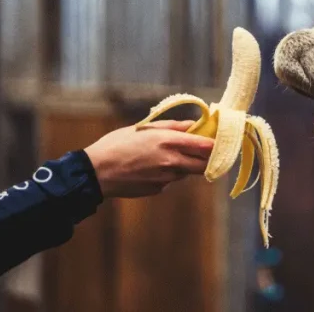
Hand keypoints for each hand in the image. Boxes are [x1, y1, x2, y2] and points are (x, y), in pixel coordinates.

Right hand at [84, 120, 214, 198]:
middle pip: (203, 165)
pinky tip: (150, 168)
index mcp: (169, 142)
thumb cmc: (118, 144)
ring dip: (184, 165)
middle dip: (206, 159)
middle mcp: (172, 162)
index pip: (206, 146)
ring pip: (186, 172)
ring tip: (163, 156)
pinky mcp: (158, 189)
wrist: (96, 172)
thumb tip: (194, 124)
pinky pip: (170, 180)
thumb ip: (173, 126)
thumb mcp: (145, 127)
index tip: (218, 141)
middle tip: (201, 151)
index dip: (215, 145)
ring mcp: (166, 178)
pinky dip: (167, 174)